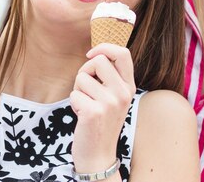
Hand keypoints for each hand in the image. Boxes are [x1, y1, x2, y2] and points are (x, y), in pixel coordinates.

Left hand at [70, 43, 135, 173]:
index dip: (104, 47)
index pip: (123, 53)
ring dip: (78, 90)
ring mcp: (110, 103)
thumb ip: (110, 77)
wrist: (99, 155)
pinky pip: (74, 94)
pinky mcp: (94, 112)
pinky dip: (73, 104)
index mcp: (129, 86)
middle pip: (98, 60)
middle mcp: (123, 93)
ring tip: (86, 105)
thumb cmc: (101, 121)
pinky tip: (82, 116)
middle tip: (86, 88)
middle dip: (85, 70)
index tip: (91, 54)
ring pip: (82, 77)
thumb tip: (96, 53)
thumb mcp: (114, 97)